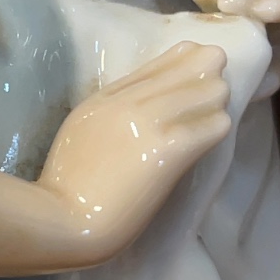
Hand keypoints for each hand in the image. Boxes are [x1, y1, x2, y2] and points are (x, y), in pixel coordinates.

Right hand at [34, 41, 232, 263]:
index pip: (156, 64)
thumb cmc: (65, 188)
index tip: (198, 60)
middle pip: (188, 68)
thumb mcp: (79, 133)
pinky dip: (216, 127)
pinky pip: (210, 126)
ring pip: (207, 92)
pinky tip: (215, 131)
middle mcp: (128, 102)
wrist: (63, 220)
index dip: (183, 59)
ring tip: (213, 114)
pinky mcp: (167, 150)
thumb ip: (109, 114)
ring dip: (214, 102)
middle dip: (206, 76)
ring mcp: (148, 123)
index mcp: (104, 98)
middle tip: (214, 90)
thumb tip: (144, 106)